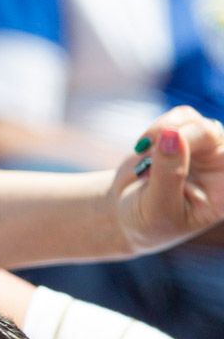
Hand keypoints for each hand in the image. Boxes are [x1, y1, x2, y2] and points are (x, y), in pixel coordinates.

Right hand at [109, 107, 223, 255]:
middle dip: (179, 139)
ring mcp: (204, 149)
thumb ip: (169, 173)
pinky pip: (180, 117)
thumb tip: (172, 135)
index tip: (184, 156)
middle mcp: (219, 167)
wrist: (125, 215)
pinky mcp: (186, 135)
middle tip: (148, 152)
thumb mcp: (158, 207)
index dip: (217, 154)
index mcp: (223, 191)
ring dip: (163, 131)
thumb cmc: (147, 221)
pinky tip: (143, 149)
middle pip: (212, 135)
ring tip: (142, 154)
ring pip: (195, 121)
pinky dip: (156, 130)